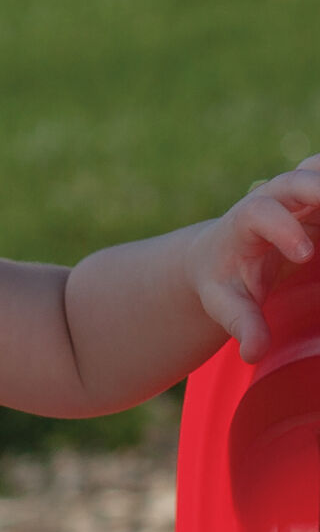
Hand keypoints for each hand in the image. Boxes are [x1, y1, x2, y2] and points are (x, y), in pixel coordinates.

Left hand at [187, 155, 319, 362]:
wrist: (221, 254)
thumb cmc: (226, 281)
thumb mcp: (227, 304)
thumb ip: (242, 324)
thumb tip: (253, 353)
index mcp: (243, 222)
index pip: (261, 213)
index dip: (283, 228)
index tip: (304, 255)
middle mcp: (272, 197)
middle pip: (298, 178)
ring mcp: (300, 190)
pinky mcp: (319, 194)